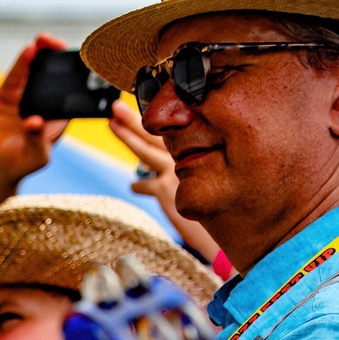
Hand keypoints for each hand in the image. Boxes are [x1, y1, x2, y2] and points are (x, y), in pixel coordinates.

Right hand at [0, 36, 69, 217]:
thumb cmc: (19, 165)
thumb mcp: (36, 156)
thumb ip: (37, 138)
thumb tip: (34, 122)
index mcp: (58, 114)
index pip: (72, 88)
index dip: (78, 72)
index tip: (84, 60)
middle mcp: (42, 101)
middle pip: (54, 73)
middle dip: (59, 57)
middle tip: (60, 45)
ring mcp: (23, 96)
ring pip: (34, 69)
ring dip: (41, 52)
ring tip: (45, 39)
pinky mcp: (5, 95)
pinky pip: (15, 75)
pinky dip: (22, 62)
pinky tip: (29, 50)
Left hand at [108, 102, 221, 261]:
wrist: (227, 233)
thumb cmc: (224, 210)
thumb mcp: (210, 183)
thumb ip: (195, 171)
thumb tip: (178, 170)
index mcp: (203, 151)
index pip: (176, 130)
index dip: (157, 120)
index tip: (140, 107)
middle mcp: (191, 158)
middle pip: (157, 133)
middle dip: (134, 119)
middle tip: (115, 106)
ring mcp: (178, 172)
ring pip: (147, 151)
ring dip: (128, 137)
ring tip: (112, 123)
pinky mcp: (167, 190)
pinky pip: (146, 183)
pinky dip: (139, 185)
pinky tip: (134, 185)